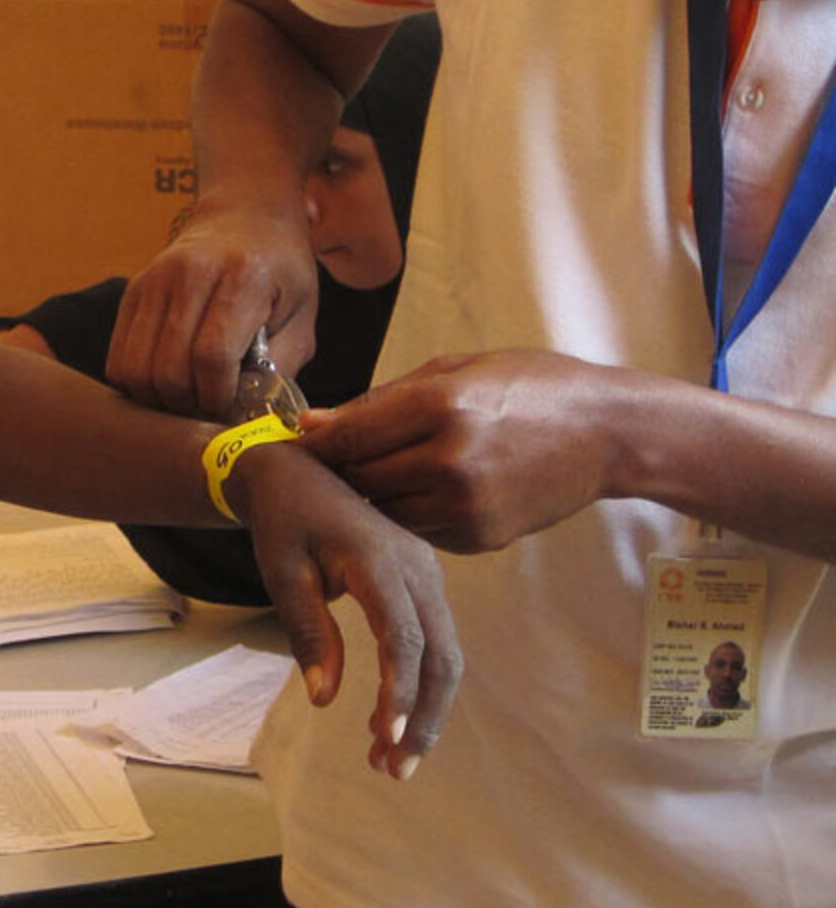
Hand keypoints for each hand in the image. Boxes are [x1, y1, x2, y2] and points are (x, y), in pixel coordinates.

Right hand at [105, 199, 316, 416]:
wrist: (244, 214)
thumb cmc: (281, 271)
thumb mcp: (303, 316)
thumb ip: (281, 367)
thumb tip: (248, 418)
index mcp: (243, 275)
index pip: (212, 356)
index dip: (218, 396)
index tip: (232, 406)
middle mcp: (191, 273)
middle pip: (168, 370)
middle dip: (189, 404)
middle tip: (210, 407)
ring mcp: (155, 280)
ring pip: (136, 369)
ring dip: (160, 399)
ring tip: (188, 396)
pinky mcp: (133, 291)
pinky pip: (118, 358)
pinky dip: (138, 383)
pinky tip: (167, 381)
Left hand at [233, 441, 461, 779]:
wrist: (297, 469)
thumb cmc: (283, 520)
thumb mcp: (282, 571)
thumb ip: (307, 631)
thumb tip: (324, 700)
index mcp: (379, 559)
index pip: (402, 637)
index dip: (399, 691)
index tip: (386, 737)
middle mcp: (416, 567)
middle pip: (440, 654)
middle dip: (424, 717)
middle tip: (393, 770)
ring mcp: (427, 574)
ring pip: (445, 653)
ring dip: (426, 709)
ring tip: (390, 759)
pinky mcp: (424, 583)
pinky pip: (435, 641)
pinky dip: (421, 685)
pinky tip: (392, 721)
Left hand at [302, 350, 618, 552]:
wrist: (608, 433)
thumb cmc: (529, 387)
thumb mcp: (457, 370)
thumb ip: (383, 399)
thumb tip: (315, 424)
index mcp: (440, 406)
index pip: (347, 436)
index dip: (315, 441)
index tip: (300, 439)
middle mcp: (449, 460)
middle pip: (358, 478)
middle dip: (340, 469)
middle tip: (331, 459)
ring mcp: (465, 506)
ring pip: (382, 511)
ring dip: (372, 495)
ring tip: (379, 473)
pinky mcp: (478, 538)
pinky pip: (417, 529)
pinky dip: (409, 513)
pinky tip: (422, 490)